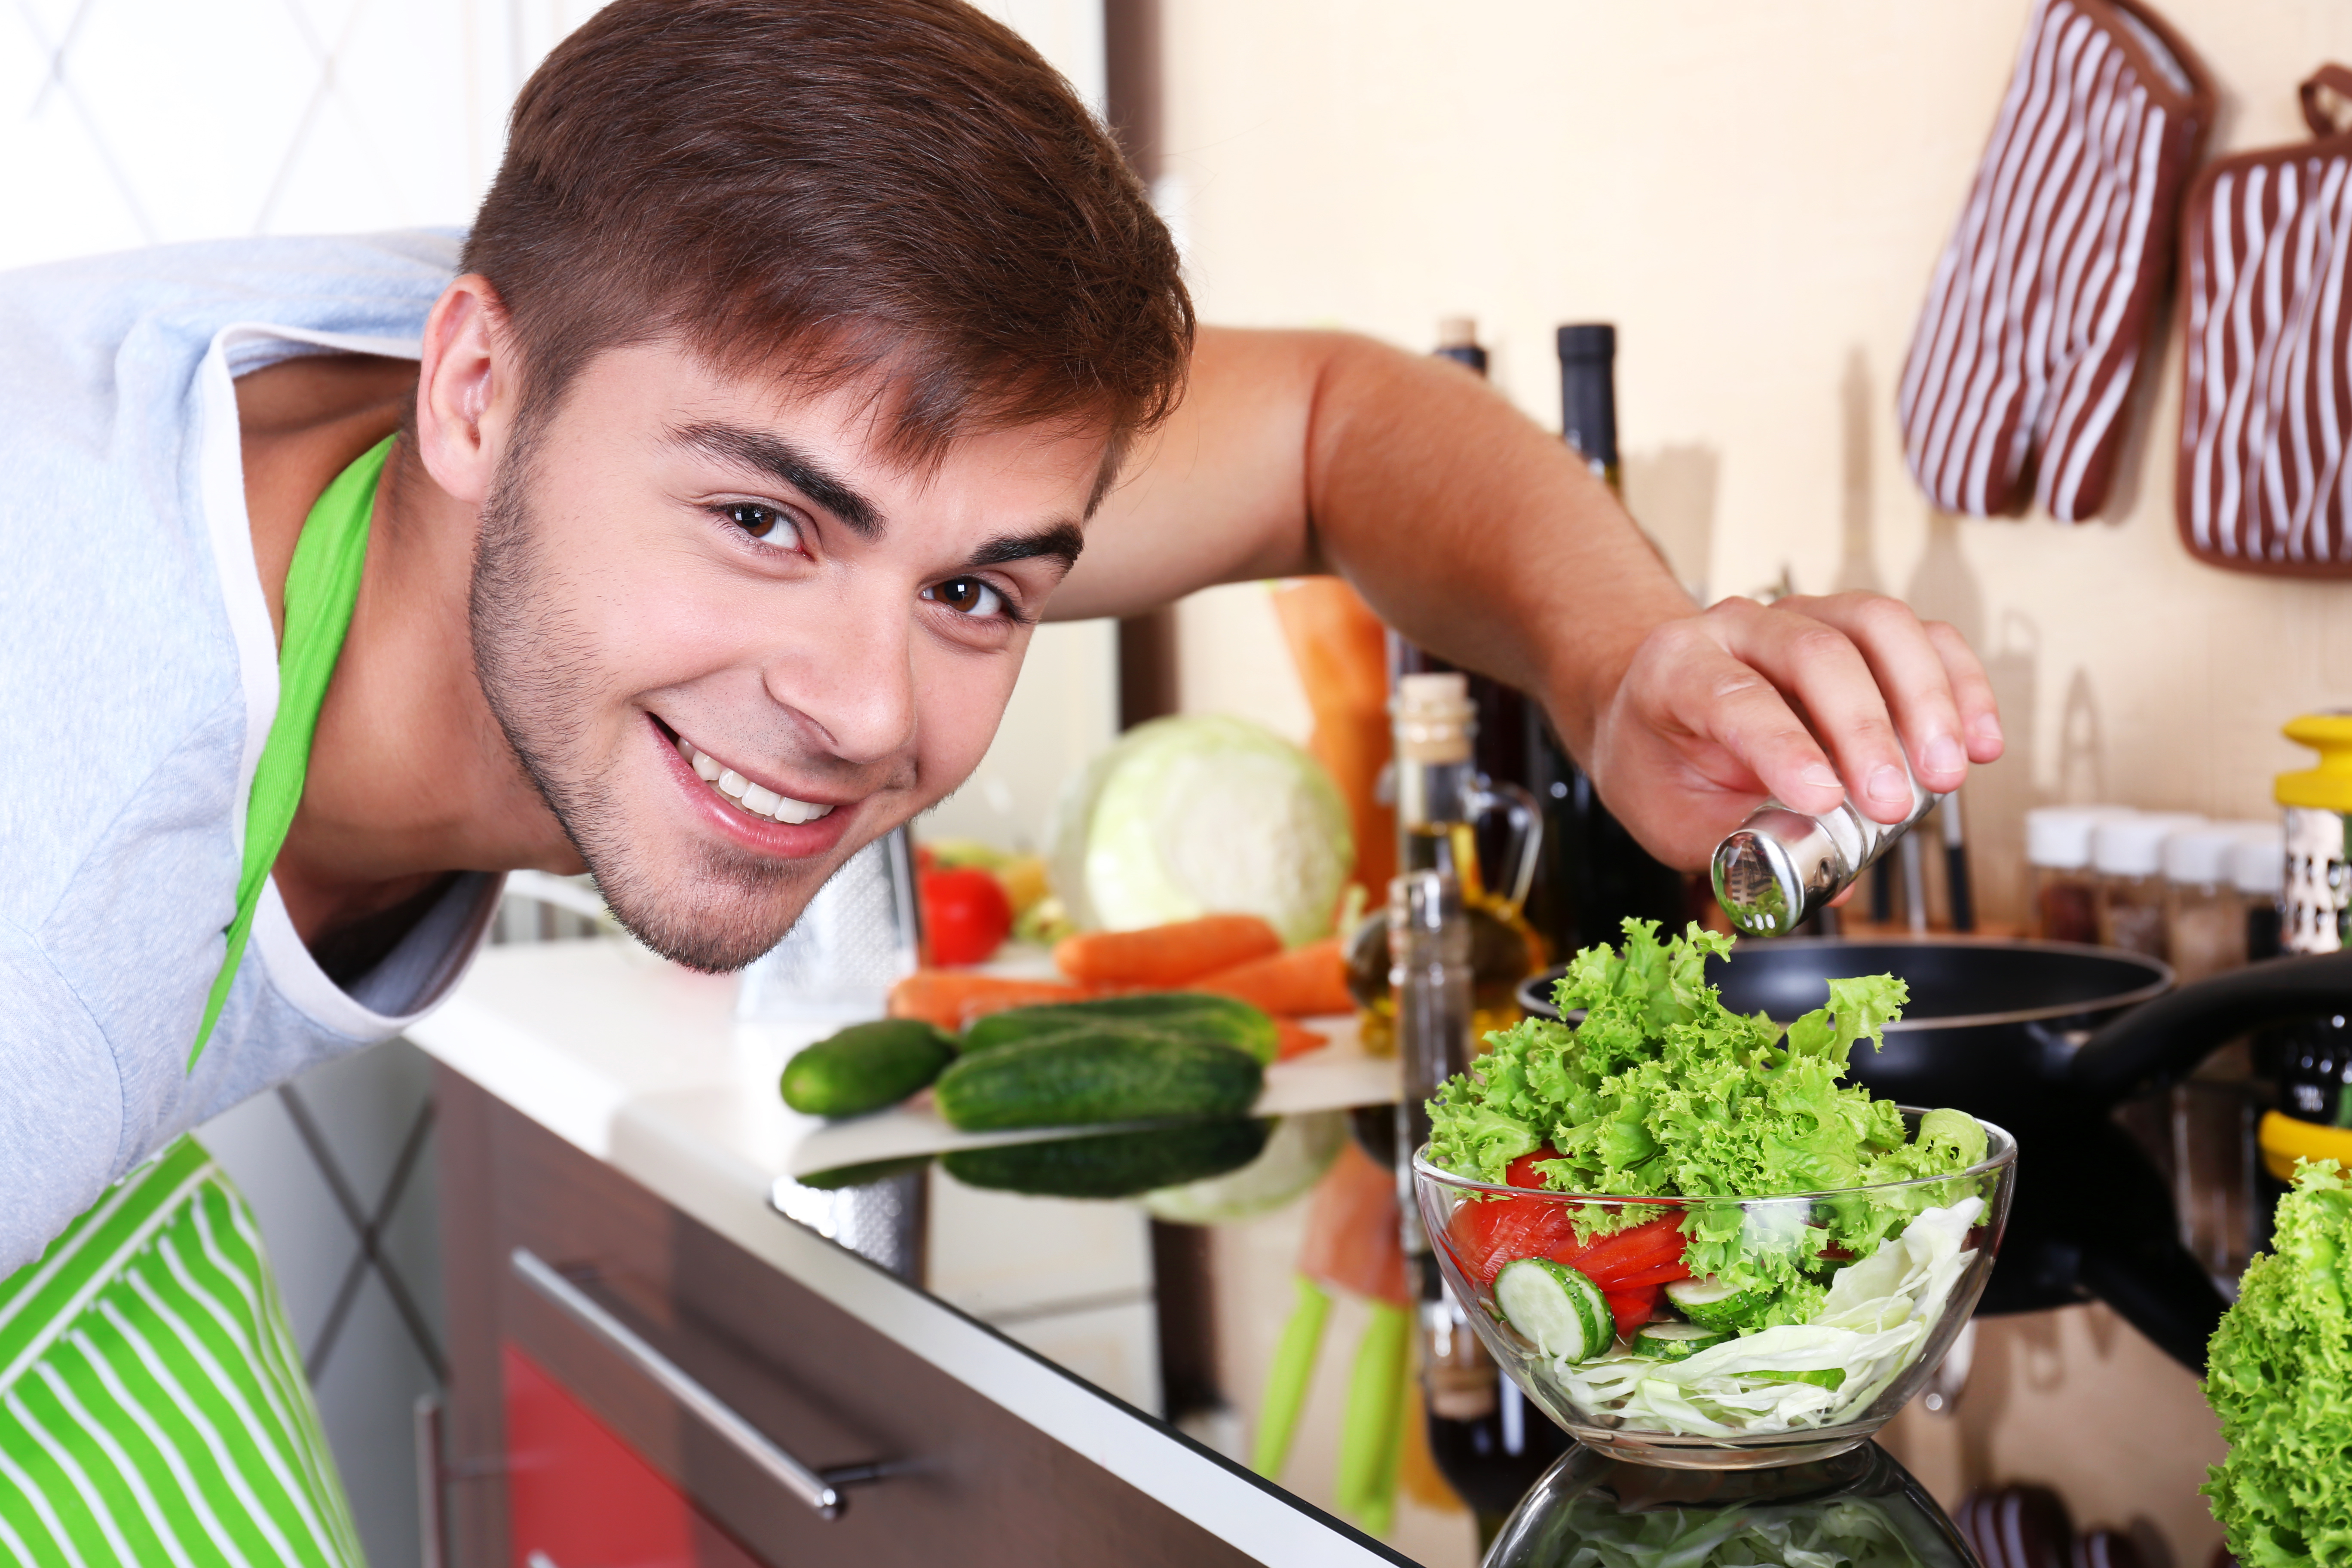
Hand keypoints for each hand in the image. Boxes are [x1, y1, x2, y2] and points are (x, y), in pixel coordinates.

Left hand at [1582, 593, 2003, 870]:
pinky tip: (1981, 742)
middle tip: (1894, 805)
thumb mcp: (1669, 818)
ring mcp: (1801, 616)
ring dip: (1925, 698)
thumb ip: (1739, 849)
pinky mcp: (1853, 627)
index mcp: (1677, 669)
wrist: (1652, 709)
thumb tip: (1836, 883)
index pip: (1736, 696)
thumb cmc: (1661, 764)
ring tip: (1947, 774)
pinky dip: (1959, 682)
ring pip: (1876, 625)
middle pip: (1815, 653)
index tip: (1826, 800)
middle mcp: (1739, 627)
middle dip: (1864, 730)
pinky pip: (1919, 635)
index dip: (1785, 747)